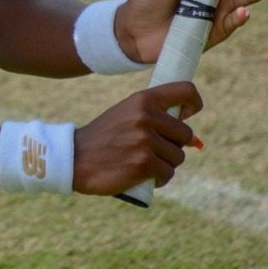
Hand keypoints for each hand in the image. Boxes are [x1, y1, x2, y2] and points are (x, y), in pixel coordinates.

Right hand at [73, 81, 202, 195]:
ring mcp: (145, 141)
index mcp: (142, 99)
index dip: (194, 103)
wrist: (73, 158)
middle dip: (173, 145)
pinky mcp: (144, 163)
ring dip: (165, 164)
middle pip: (186, 134)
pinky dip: (158, 178)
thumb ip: (153, 117)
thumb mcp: (125, 114)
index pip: (185, 90)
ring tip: (141, 161)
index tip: (188, 114)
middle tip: (151, 149)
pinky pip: (168, 173)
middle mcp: (146, 117)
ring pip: (178, 157)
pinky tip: (141, 175)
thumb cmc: (103, 138)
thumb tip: (193, 137)